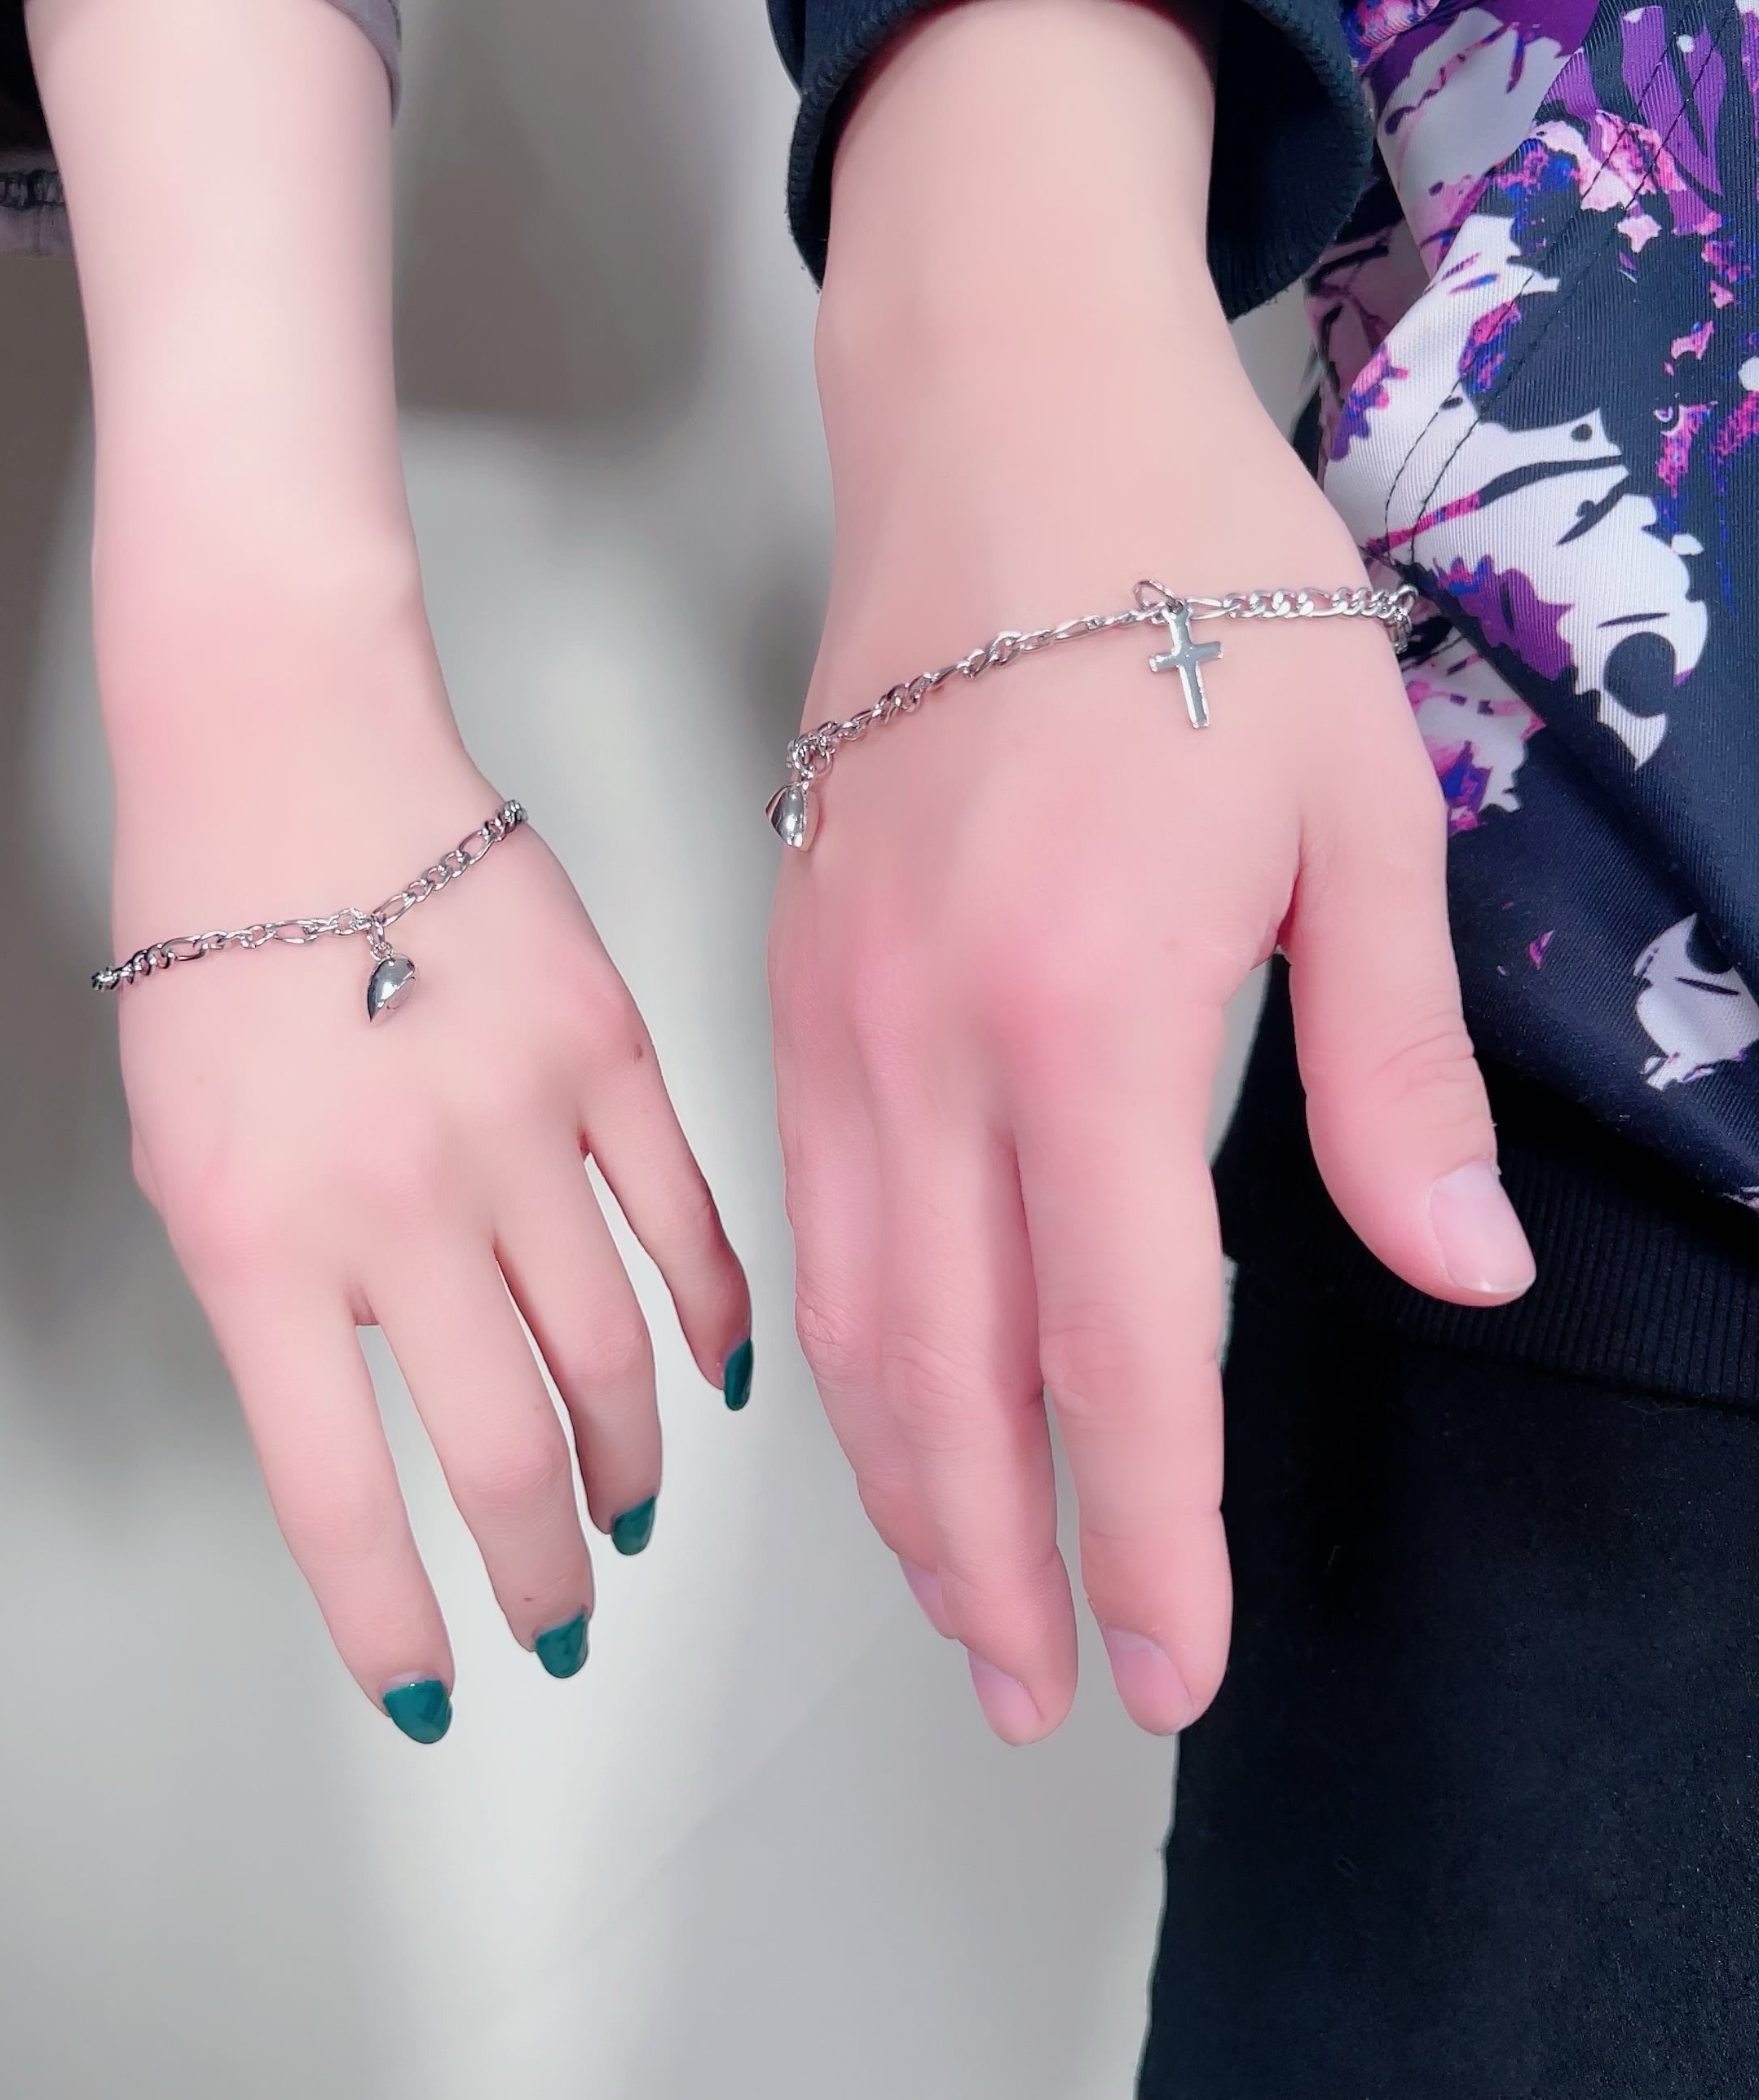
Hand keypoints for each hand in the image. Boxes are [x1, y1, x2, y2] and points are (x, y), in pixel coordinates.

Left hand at [111, 650, 749, 1742]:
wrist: (287, 752)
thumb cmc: (217, 949)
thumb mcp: (188, 1154)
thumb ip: (278, 1300)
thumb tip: (384, 1422)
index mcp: (261, 1239)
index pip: (339, 1493)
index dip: (394, 1621)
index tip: (431, 1686)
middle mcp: (398, 1202)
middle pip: (508, 1452)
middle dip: (540, 1573)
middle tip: (559, 1620)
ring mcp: (518, 1123)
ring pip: (615, 1355)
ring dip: (629, 1464)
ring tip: (627, 1512)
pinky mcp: (608, 1051)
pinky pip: (686, 1220)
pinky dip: (712, 1315)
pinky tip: (722, 1373)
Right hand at [773, 1, 1532, 1746]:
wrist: (1002, 433)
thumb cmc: (1194, 595)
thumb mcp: (1360, 815)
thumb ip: (1393, 1071)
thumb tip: (1458, 1273)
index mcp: (1089, 1012)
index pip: (1114, 1343)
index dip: (1147, 1528)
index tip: (1173, 1666)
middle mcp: (928, 1045)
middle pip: (945, 1371)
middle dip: (999, 1558)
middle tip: (1047, 1693)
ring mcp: (834, 1018)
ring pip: (847, 1314)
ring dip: (903, 1481)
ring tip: (964, 1598)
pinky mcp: (793, 986)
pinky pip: (806, 1218)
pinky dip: (846, 1350)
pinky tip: (886, 1405)